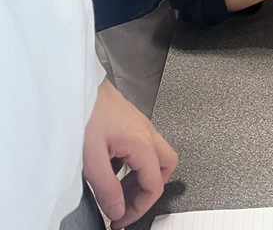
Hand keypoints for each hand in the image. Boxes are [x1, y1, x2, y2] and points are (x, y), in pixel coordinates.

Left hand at [82, 78, 177, 228]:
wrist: (76, 86)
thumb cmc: (85, 113)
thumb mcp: (91, 158)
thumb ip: (107, 188)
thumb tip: (119, 209)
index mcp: (141, 142)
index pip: (154, 184)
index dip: (139, 208)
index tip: (121, 219)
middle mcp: (146, 132)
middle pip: (165, 167)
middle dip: (149, 190)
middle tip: (127, 204)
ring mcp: (140, 125)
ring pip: (155, 157)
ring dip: (139, 177)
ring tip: (116, 190)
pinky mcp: (131, 122)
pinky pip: (141, 148)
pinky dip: (131, 164)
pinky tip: (110, 168)